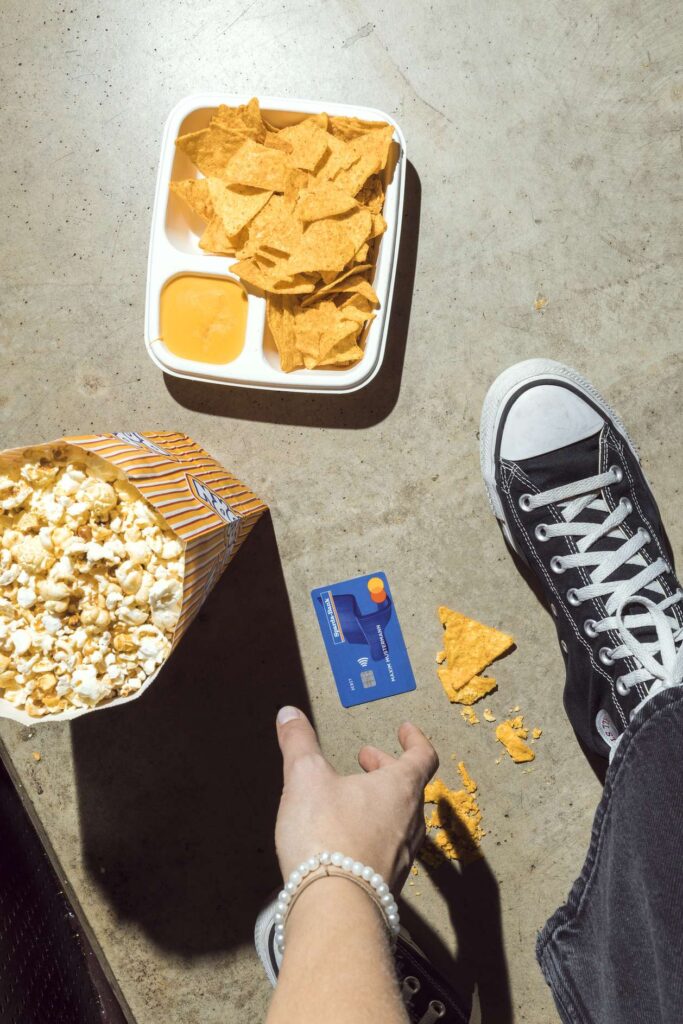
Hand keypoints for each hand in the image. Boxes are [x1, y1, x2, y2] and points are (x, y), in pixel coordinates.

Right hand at [274, 706, 437, 890]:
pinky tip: (347, 838)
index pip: (422, 756)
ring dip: (381, 801)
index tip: (404, 730)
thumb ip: (298, 743)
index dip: (415, 739)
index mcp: (400, 788)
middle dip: (387, 768)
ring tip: (352, 797)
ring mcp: (403, 856)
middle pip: (409, 787)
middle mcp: (410, 821)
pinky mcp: (388, 883)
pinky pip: (388, 847)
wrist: (334, 908)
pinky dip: (374, 831)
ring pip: (401, 818)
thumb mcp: (304, 777)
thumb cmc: (326, 834)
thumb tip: (289, 713)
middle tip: (366, 760)